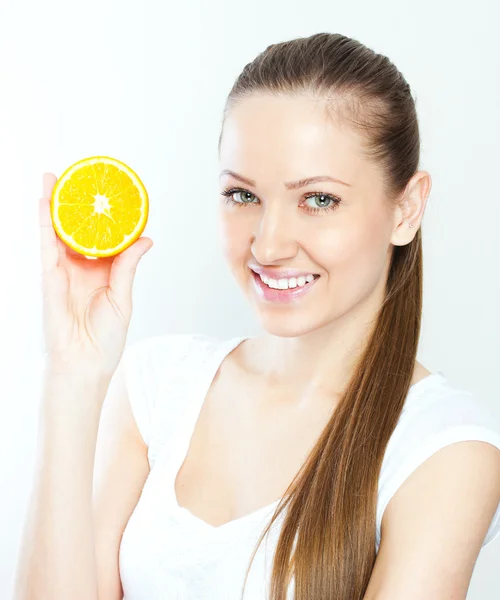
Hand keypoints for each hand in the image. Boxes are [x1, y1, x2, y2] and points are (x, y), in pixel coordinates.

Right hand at [39, 172, 152, 375]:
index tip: (110, 195)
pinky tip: (45, 202)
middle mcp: (79, 268)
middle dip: (75, 205)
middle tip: (79, 177)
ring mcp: (62, 271)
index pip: (102, 238)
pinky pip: (46, 246)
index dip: (104, 218)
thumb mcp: (123, 297)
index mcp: (100, 272)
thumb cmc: (105, 338)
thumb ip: (128, 266)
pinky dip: (45, 224)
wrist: (86, 364)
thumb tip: (146, 239)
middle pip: (76, 230)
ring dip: (55, 205)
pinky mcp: (49, 278)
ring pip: (57, 232)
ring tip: (55, 177)